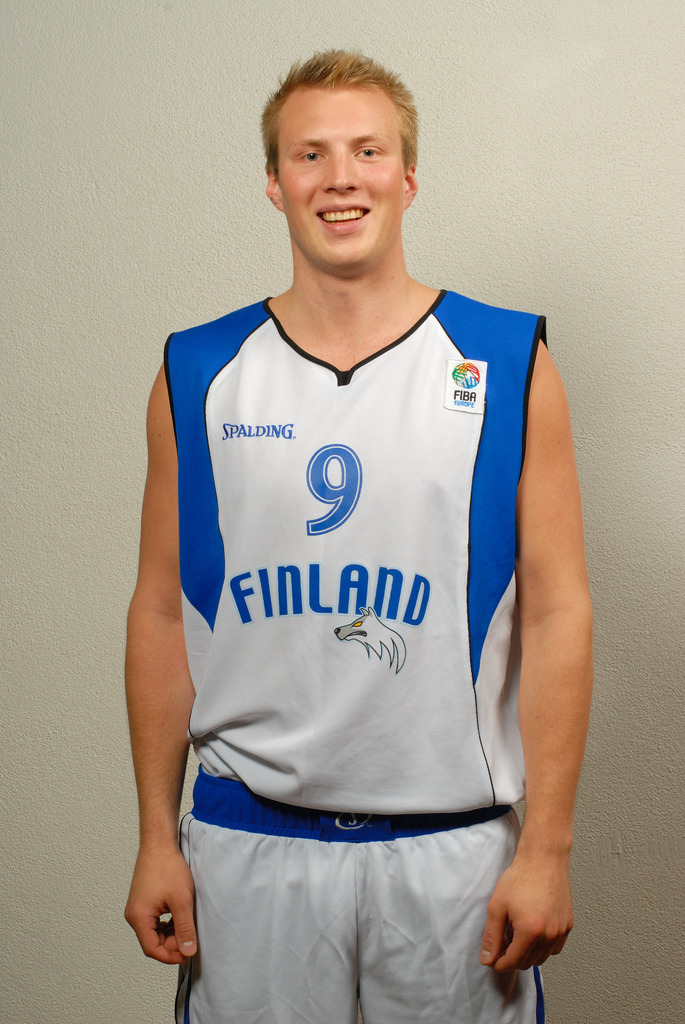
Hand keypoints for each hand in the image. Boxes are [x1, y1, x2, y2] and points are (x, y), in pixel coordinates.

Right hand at [125, 843, 196, 964]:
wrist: (159, 843)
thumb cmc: (167, 867)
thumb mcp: (182, 900)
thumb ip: (185, 928)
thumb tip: (188, 951)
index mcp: (139, 917)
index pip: (152, 949)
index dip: (171, 955)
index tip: (189, 954)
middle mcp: (134, 915)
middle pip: (152, 942)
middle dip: (172, 943)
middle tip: (191, 937)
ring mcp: (137, 908)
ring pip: (154, 932)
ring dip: (171, 934)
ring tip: (187, 925)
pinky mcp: (143, 902)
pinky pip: (154, 922)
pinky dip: (167, 924)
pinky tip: (180, 917)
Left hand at [479, 851, 572, 971]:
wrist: (543, 859)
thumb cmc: (519, 878)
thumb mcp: (497, 906)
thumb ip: (491, 936)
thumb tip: (487, 959)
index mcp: (530, 932)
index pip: (513, 962)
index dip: (499, 963)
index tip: (492, 959)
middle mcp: (549, 935)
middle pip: (528, 962)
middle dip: (512, 957)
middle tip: (502, 942)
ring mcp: (561, 931)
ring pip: (541, 957)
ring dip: (527, 952)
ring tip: (516, 932)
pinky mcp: (568, 925)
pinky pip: (554, 948)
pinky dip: (542, 946)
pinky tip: (532, 930)